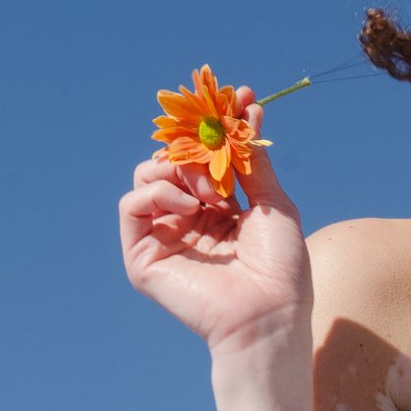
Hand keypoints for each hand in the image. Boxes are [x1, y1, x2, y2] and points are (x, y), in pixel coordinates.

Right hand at [118, 85, 311, 353]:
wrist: (268, 314)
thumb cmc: (280, 267)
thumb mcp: (273, 202)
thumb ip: (252, 159)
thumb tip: (247, 110)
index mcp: (218, 208)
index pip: (204, 154)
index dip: (217, 125)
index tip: (237, 95)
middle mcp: (188, 219)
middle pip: (171, 158)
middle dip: (196, 148)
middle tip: (219, 160)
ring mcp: (164, 235)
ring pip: (146, 175)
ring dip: (177, 172)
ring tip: (208, 193)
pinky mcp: (142, 255)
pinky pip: (131, 205)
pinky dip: (157, 194)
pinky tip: (190, 208)